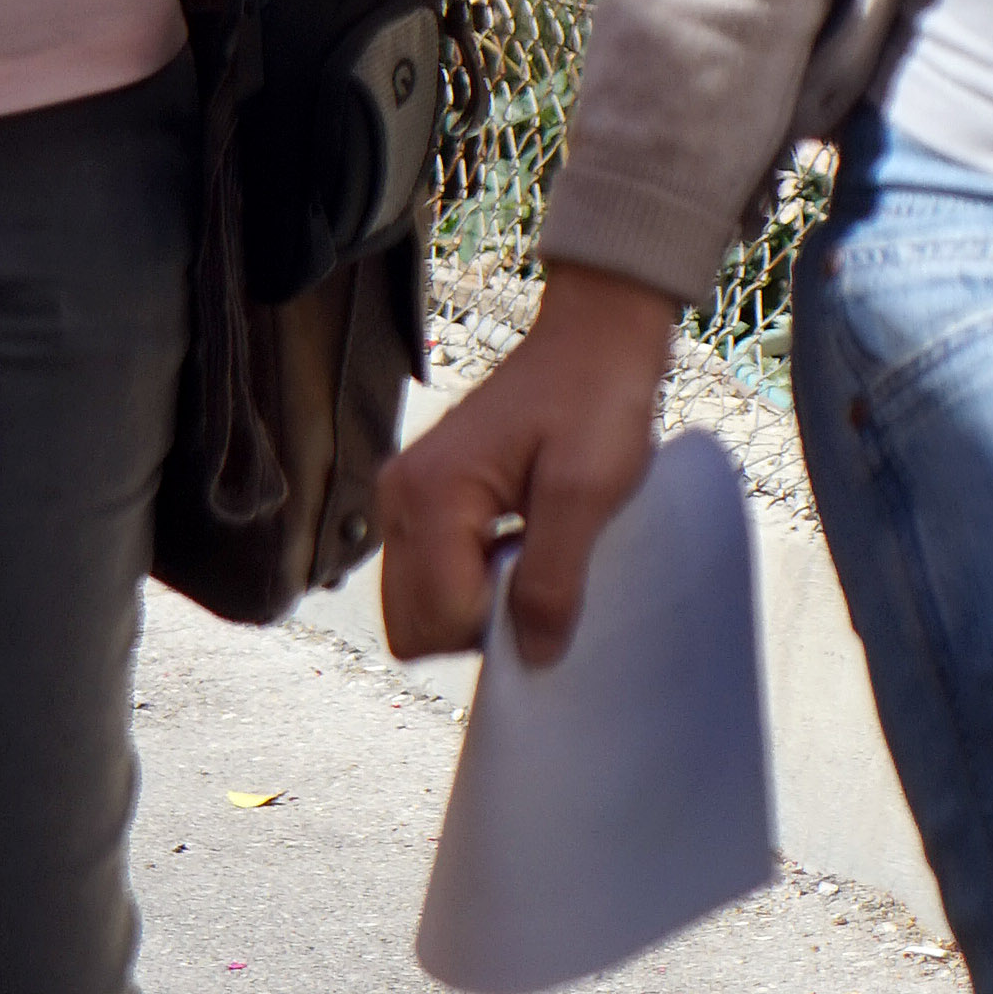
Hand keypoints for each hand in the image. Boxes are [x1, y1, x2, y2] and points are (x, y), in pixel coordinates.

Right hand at [377, 263, 679, 666]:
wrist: (594, 338)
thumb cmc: (593, 398)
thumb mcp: (586, 492)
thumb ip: (552, 580)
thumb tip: (533, 656)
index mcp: (427, 495)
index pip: (438, 619)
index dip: (499, 628)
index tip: (548, 587)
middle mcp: (398, 498)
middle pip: (411, 624)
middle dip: (476, 625)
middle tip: (536, 577)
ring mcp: (404, 497)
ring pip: (417, 605)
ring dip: (475, 603)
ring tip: (530, 555)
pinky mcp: (422, 498)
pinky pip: (429, 574)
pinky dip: (471, 581)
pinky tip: (518, 545)